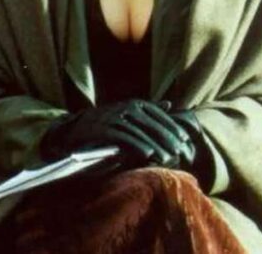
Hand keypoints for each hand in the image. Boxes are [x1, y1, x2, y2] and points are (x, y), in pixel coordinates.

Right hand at [40, 99, 194, 169]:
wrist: (76, 128)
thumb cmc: (108, 122)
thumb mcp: (128, 112)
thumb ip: (148, 109)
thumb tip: (169, 104)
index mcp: (133, 103)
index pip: (158, 113)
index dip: (172, 126)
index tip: (184, 139)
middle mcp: (124, 107)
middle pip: (151, 123)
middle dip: (167, 138)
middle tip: (180, 151)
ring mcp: (112, 117)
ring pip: (138, 131)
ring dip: (155, 144)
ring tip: (167, 157)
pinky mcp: (102, 129)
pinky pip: (123, 137)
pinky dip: (136, 145)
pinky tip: (147, 154)